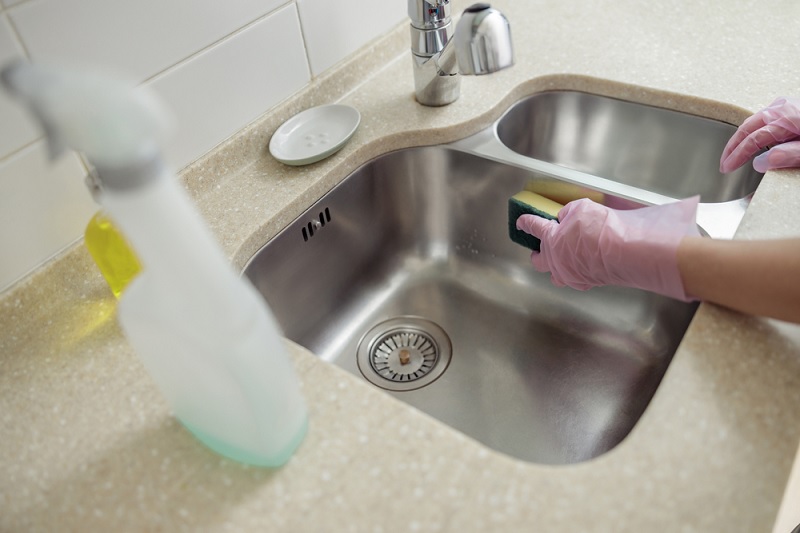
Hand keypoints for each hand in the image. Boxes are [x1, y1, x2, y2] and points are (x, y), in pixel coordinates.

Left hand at [515, 197, 699, 300]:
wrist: (625, 251)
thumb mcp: (581, 208)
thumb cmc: (602, 229)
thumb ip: (569, 213)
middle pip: (538, 260)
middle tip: (540, 247)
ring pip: (556, 275)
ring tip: (559, 262)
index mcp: (551, 239)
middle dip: (538, 252)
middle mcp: (557, 260)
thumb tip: (567, 218)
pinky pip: (576, 279)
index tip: (521, 222)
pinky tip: (582, 267)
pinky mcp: (588, 282)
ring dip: (555, 267)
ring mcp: (571, 274)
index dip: (526, 223)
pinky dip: (576, 273)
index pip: (534, 227)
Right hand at [719, 97, 799, 172]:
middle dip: (732, 146)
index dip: (737, 155)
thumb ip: (789, 155)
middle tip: (724, 162)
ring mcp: (786, 106)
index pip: (752, 139)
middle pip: (747, 127)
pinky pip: (764, 119)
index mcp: (786, 116)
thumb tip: (760, 163)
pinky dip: (753, 132)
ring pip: (754, 122)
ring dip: (741, 138)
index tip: (727, 167)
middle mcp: (783, 108)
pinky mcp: (791, 108)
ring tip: (734, 154)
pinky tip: (752, 142)